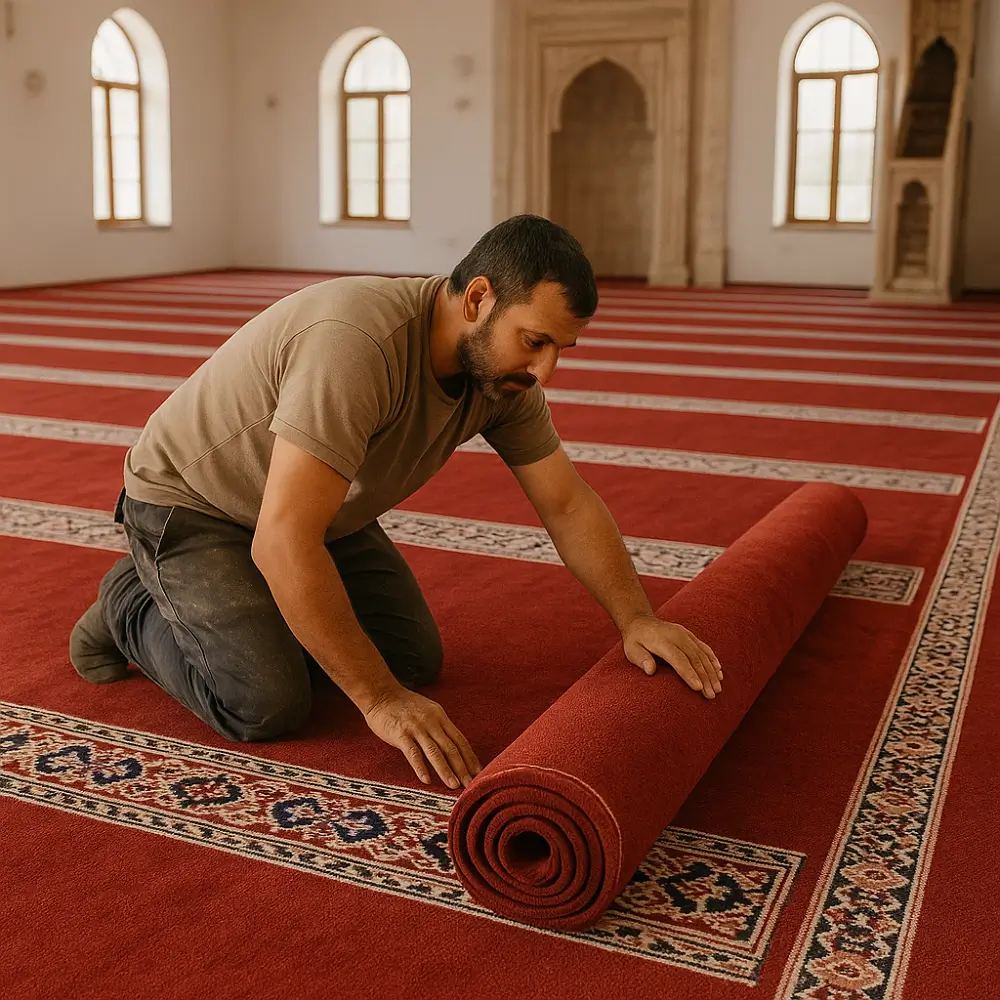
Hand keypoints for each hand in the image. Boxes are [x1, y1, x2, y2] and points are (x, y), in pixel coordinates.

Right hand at [363, 688, 482, 788]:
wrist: (381, 693)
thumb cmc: (404, 705)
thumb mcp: (428, 711)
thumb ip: (439, 727)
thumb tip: (453, 747)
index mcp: (440, 716)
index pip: (459, 740)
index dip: (470, 757)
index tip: (478, 772)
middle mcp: (431, 722)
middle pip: (451, 747)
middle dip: (462, 768)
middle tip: (471, 785)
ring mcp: (416, 728)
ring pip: (434, 752)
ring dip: (445, 770)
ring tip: (453, 785)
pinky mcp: (400, 734)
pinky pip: (413, 753)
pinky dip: (421, 767)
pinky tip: (426, 780)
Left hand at [621, 615, 723, 698]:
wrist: (641, 621)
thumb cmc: (636, 641)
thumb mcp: (631, 650)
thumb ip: (641, 659)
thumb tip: (650, 670)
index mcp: (662, 641)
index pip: (678, 659)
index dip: (689, 674)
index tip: (698, 688)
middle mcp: (677, 636)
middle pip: (694, 659)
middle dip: (705, 678)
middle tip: (712, 695)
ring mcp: (685, 635)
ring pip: (702, 654)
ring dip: (711, 672)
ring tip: (718, 689)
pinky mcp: (690, 635)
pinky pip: (704, 648)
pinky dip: (713, 660)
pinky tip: (719, 672)